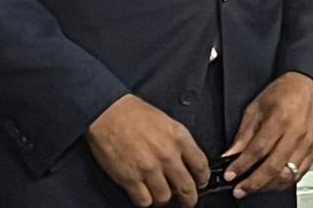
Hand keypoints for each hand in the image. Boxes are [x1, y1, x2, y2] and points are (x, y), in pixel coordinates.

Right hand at [86, 94, 208, 207]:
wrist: (109, 113)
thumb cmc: (136, 114)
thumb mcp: (167, 122)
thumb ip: (179, 142)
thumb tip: (186, 160)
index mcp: (179, 138)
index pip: (201, 165)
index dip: (203, 178)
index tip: (201, 182)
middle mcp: (167, 155)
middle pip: (186, 187)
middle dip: (190, 198)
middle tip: (189, 201)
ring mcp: (148, 168)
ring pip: (165, 197)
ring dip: (164, 199)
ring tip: (162, 196)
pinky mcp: (130, 178)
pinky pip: (144, 200)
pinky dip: (146, 201)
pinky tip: (145, 196)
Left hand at [223, 72, 312, 198]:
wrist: (309, 85)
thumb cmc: (284, 92)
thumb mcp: (256, 107)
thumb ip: (244, 133)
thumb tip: (231, 154)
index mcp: (280, 118)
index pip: (258, 149)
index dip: (242, 165)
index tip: (230, 175)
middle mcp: (297, 132)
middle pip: (274, 166)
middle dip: (253, 183)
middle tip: (239, 190)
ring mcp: (308, 143)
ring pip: (288, 174)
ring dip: (268, 186)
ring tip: (253, 188)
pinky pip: (300, 173)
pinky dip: (284, 182)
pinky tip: (272, 182)